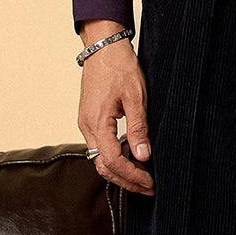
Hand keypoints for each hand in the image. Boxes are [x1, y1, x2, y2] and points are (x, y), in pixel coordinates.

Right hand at [77, 34, 153, 193]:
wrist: (103, 47)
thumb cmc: (119, 67)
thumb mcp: (136, 97)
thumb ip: (139, 129)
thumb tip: (143, 156)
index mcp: (96, 122)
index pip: (113, 161)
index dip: (132, 176)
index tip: (150, 182)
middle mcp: (87, 126)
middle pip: (103, 166)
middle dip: (126, 180)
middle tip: (148, 187)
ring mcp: (86, 123)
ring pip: (100, 159)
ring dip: (120, 171)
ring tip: (142, 177)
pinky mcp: (89, 119)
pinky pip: (99, 147)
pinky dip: (114, 158)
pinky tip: (131, 159)